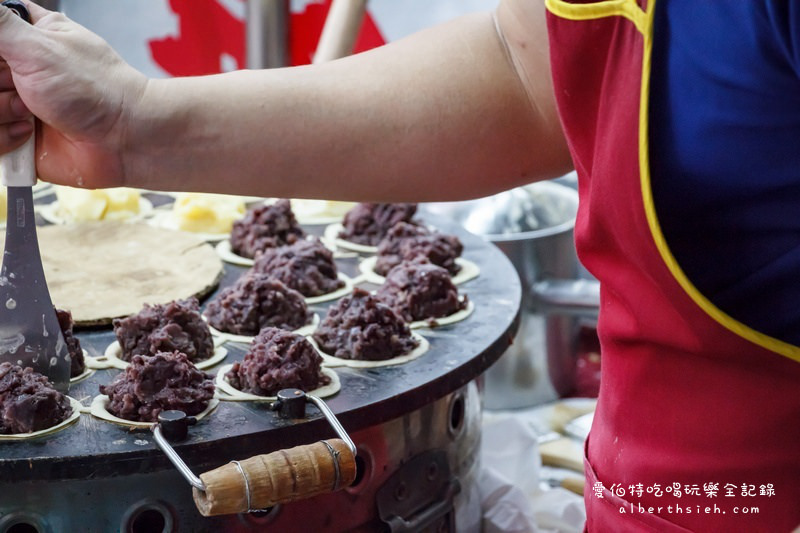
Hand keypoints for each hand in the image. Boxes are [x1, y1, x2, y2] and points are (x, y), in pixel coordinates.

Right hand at [0, 1, 147, 187]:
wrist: (124, 139)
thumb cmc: (97, 90)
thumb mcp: (39, 45)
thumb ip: (1, 24)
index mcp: (27, 38)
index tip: (6, 56)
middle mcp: (19, 72)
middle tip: (20, 84)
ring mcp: (16, 107)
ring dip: (0, 110)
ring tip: (31, 112)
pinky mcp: (18, 141)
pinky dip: (5, 139)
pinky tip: (31, 133)